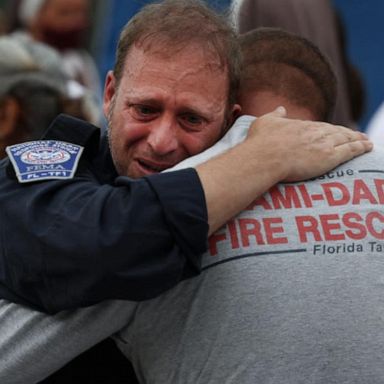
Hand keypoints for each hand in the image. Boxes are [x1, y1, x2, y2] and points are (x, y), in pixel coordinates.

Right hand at [246, 107, 372, 181]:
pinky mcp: (328, 157)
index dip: (330, 129)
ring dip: (357, 139)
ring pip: (345, 139)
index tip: (336, 131)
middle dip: (348, 133)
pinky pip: (350, 151)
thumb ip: (275, 115)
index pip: (320, 127)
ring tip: (366, 141)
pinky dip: (360, 147)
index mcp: (301, 126)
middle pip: (336, 131)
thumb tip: (281, 108)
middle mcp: (314, 132)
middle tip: (358, 135)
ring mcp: (323, 144)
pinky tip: (368, 146)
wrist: (264, 158)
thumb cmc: (260, 142)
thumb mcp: (264, 122)